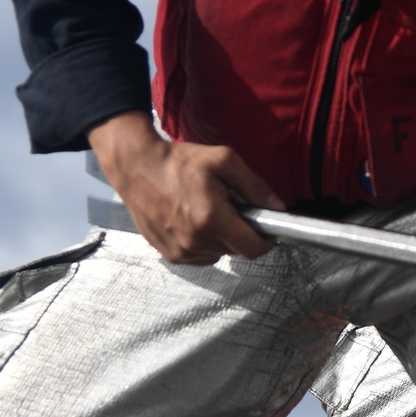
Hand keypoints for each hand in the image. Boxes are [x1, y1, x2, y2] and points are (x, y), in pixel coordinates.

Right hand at [88, 111, 284, 264]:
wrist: (136, 167)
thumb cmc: (178, 162)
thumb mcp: (223, 161)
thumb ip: (254, 185)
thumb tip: (278, 207)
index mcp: (212, 219)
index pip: (253, 249)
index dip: (266, 241)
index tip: (267, 229)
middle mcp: (196, 241)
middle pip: (236, 250)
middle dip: (240, 232)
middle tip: (230, 208)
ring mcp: (181, 251)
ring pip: (218, 253)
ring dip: (220, 238)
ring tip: (206, 211)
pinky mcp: (169, 255)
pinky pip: (199, 256)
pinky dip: (203, 242)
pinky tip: (192, 220)